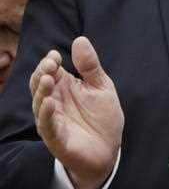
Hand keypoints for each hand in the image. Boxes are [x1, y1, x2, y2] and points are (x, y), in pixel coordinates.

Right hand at [29, 36, 123, 188]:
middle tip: (50, 64)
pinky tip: (50, 103)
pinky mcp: (57, 139)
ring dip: (42, 92)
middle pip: (40, 86)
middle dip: (43, 74)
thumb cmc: (102, 117)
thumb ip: (90, 66)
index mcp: (64, 88)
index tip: (55, 55)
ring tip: (48, 79)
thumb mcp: (101, 86)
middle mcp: (54, 103)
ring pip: (40, 105)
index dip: (49, 63)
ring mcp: (53, 121)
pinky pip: (47, 127)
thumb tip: (80, 39)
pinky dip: (46, 115)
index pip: (49, 72)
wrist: (110, 149)